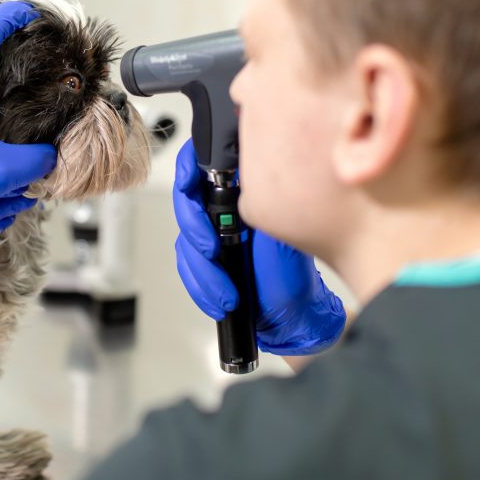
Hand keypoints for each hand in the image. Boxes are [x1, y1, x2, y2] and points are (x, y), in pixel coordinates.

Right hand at [172, 140, 345, 354]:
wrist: (295, 316)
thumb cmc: (295, 275)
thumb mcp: (283, 239)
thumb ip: (263, 212)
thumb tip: (248, 186)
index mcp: (244, 190)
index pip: (206, 163)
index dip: (190, 166)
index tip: (189, 181)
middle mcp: (226, 208)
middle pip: (188, 202)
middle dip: (194, 229)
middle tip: (211, 250)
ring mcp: (213, 233)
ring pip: (185, 240)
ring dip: (201, 269)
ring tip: (226, 293)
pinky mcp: (205, 260)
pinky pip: (188, 267)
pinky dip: (200, 287)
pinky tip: (218, 300)